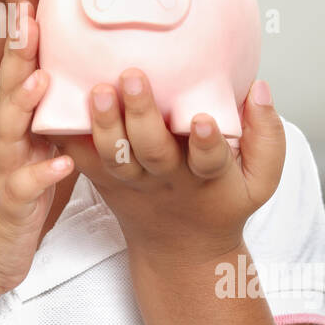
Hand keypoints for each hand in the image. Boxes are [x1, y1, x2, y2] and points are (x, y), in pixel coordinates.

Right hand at [0, 1, 74, 297]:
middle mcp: (5, 145)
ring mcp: (2, 174)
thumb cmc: (11, 204)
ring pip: (10, 134)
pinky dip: (41, 174)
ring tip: (42, 78)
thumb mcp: (33, 156)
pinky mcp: (9, 207)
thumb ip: (52, 126)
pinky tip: (61, 162)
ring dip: (24, 105)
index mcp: (15, 132)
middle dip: (19, 57)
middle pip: (9, 94)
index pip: (19, 79)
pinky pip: (25, 188)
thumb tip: (87, 92)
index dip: (25, 43)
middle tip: (29, 19)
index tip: (35, 3)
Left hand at [47, 69, 285, 263]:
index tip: (204, 119)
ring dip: (102, 123)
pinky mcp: (103, 178)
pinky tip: (57, 99)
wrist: (180, 247)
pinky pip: (82, 156)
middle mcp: (165, 179)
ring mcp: (130, 180)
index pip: (211, 160)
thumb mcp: (261, 180)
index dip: (208, 141)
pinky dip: (66, 132)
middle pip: (151, 150)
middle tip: (132, 77)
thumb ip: (268, 136)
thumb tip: (260, 88)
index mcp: (207, 177)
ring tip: (96, 90)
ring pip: (113, 155)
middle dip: (141, 114)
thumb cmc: (223, 200)